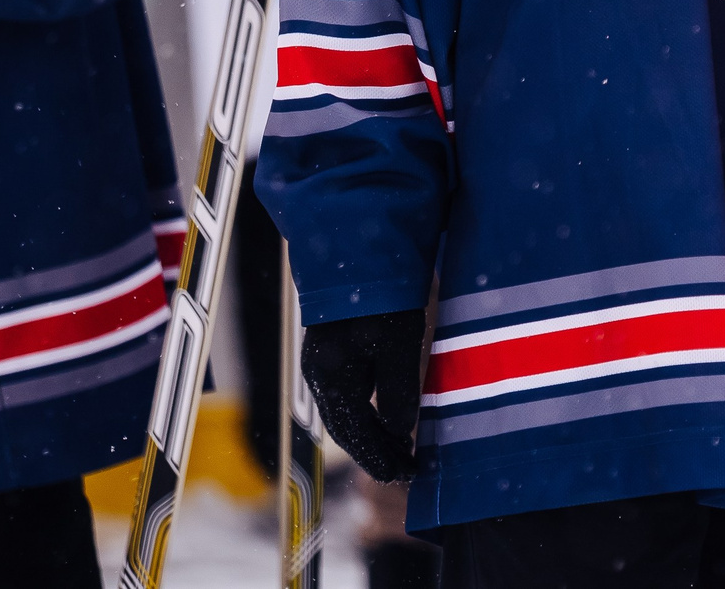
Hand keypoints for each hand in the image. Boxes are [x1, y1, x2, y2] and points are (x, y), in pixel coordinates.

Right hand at [300, 308, 425, 482]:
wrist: (357, 250)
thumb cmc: (380, 297)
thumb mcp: (397, 347)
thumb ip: (398, 393)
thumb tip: (401, 433)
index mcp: (332, 379)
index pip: (355, 436)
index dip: (380, 459)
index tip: (406, 475)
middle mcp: (318, 375)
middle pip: (345, 428)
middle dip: (375, 452)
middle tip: (405, 467)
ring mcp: (320, 362)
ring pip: (344, 412)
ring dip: (371, 433)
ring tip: (400, 447)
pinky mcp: (329, 349)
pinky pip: (345, 394)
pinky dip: (366, 412)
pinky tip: (385, 413)